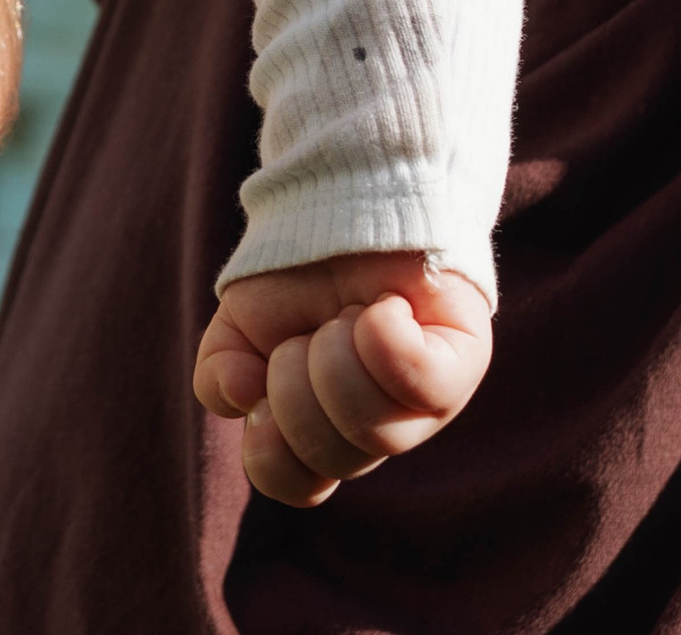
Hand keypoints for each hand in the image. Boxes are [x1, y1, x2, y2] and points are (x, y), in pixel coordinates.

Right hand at [194, 249, 491, 507]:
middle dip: (295, 382)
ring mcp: (424, 402)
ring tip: (348, 313)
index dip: (268, 447)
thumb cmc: (297, 270)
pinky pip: (422, 382)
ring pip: (372, 425)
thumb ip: (219, 373)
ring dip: (336, 352)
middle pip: (329, 455)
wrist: (343, 197)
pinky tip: (384, 306)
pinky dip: (386, 337)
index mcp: (322, 431)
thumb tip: (243, 397)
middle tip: (308, 333)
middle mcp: (376, 428)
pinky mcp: (461, 360)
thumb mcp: (240, 321)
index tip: (259, 384)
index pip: (293, 482)